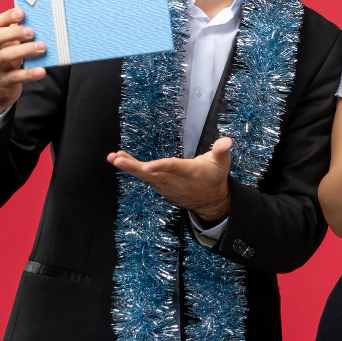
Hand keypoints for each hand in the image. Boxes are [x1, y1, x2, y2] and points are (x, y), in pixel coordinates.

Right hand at [0, 8, 46, 121]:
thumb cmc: (3, 59)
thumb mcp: (4, 46)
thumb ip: (14, 32)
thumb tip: (37, 17)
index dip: (7, 17)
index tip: (21, 12)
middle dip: (13, 33)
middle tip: (32, 31)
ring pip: (4, 56)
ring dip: (24, 50)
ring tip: (42, 47)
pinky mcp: (3, 82)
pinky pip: (16, 77)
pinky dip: (29, 74)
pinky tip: (41, 71)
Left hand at [107, 137, 232, 224]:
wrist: (211, 200)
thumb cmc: (214, 176)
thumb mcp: (222, 162)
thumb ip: (221, 150)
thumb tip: (227, 140)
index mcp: (190, 172)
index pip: (173, 168)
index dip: (159, 167)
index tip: (144, 166)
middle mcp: (175, 181)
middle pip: (152, 174)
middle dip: (133, 167)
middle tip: (117, 159)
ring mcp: (166, 186)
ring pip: (145, 177)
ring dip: (129, 167)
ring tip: (114, 157)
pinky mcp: (161, 188)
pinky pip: (145, 178)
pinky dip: (133, 169)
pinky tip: (121, 159)